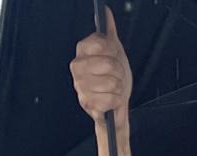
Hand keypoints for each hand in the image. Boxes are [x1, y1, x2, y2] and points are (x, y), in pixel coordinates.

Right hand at [70, 7, 132, 127]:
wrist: (115, 100)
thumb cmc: (113, 74)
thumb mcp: (114, 49)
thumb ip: (109, 30)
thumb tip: (106, 11)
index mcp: (82, 50)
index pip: (102, 44)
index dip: (114, 51)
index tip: (114, 56)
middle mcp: (77, 67)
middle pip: (110, 64)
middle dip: (120, 71)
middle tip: (116, 75)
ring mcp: (80, 86)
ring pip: (113, 83)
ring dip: (119, 88)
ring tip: (114, 88)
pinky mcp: (87, 104)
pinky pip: (111, 100)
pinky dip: (117, 101)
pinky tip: (111, 100)